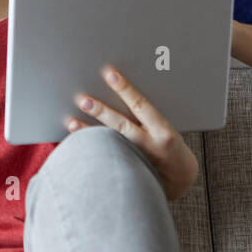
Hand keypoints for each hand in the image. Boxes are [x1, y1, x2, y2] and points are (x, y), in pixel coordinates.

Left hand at [65, 66, 198, 201]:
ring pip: (110, 144)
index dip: (125, 89)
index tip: (110, 74)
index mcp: (163, 131)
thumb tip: (118, 92)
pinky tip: (75, 143)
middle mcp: (149, 146)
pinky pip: (106, 159)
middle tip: (83, 100)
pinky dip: (90, 151)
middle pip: (122, 126)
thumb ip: (146, 115)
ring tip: (71, 122)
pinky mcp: (127, 171)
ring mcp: (136, 160)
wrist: (180, 178)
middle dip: (101, 112)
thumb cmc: (170, 145)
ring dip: (89, 132)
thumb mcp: (166, 128)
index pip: (141, 105)